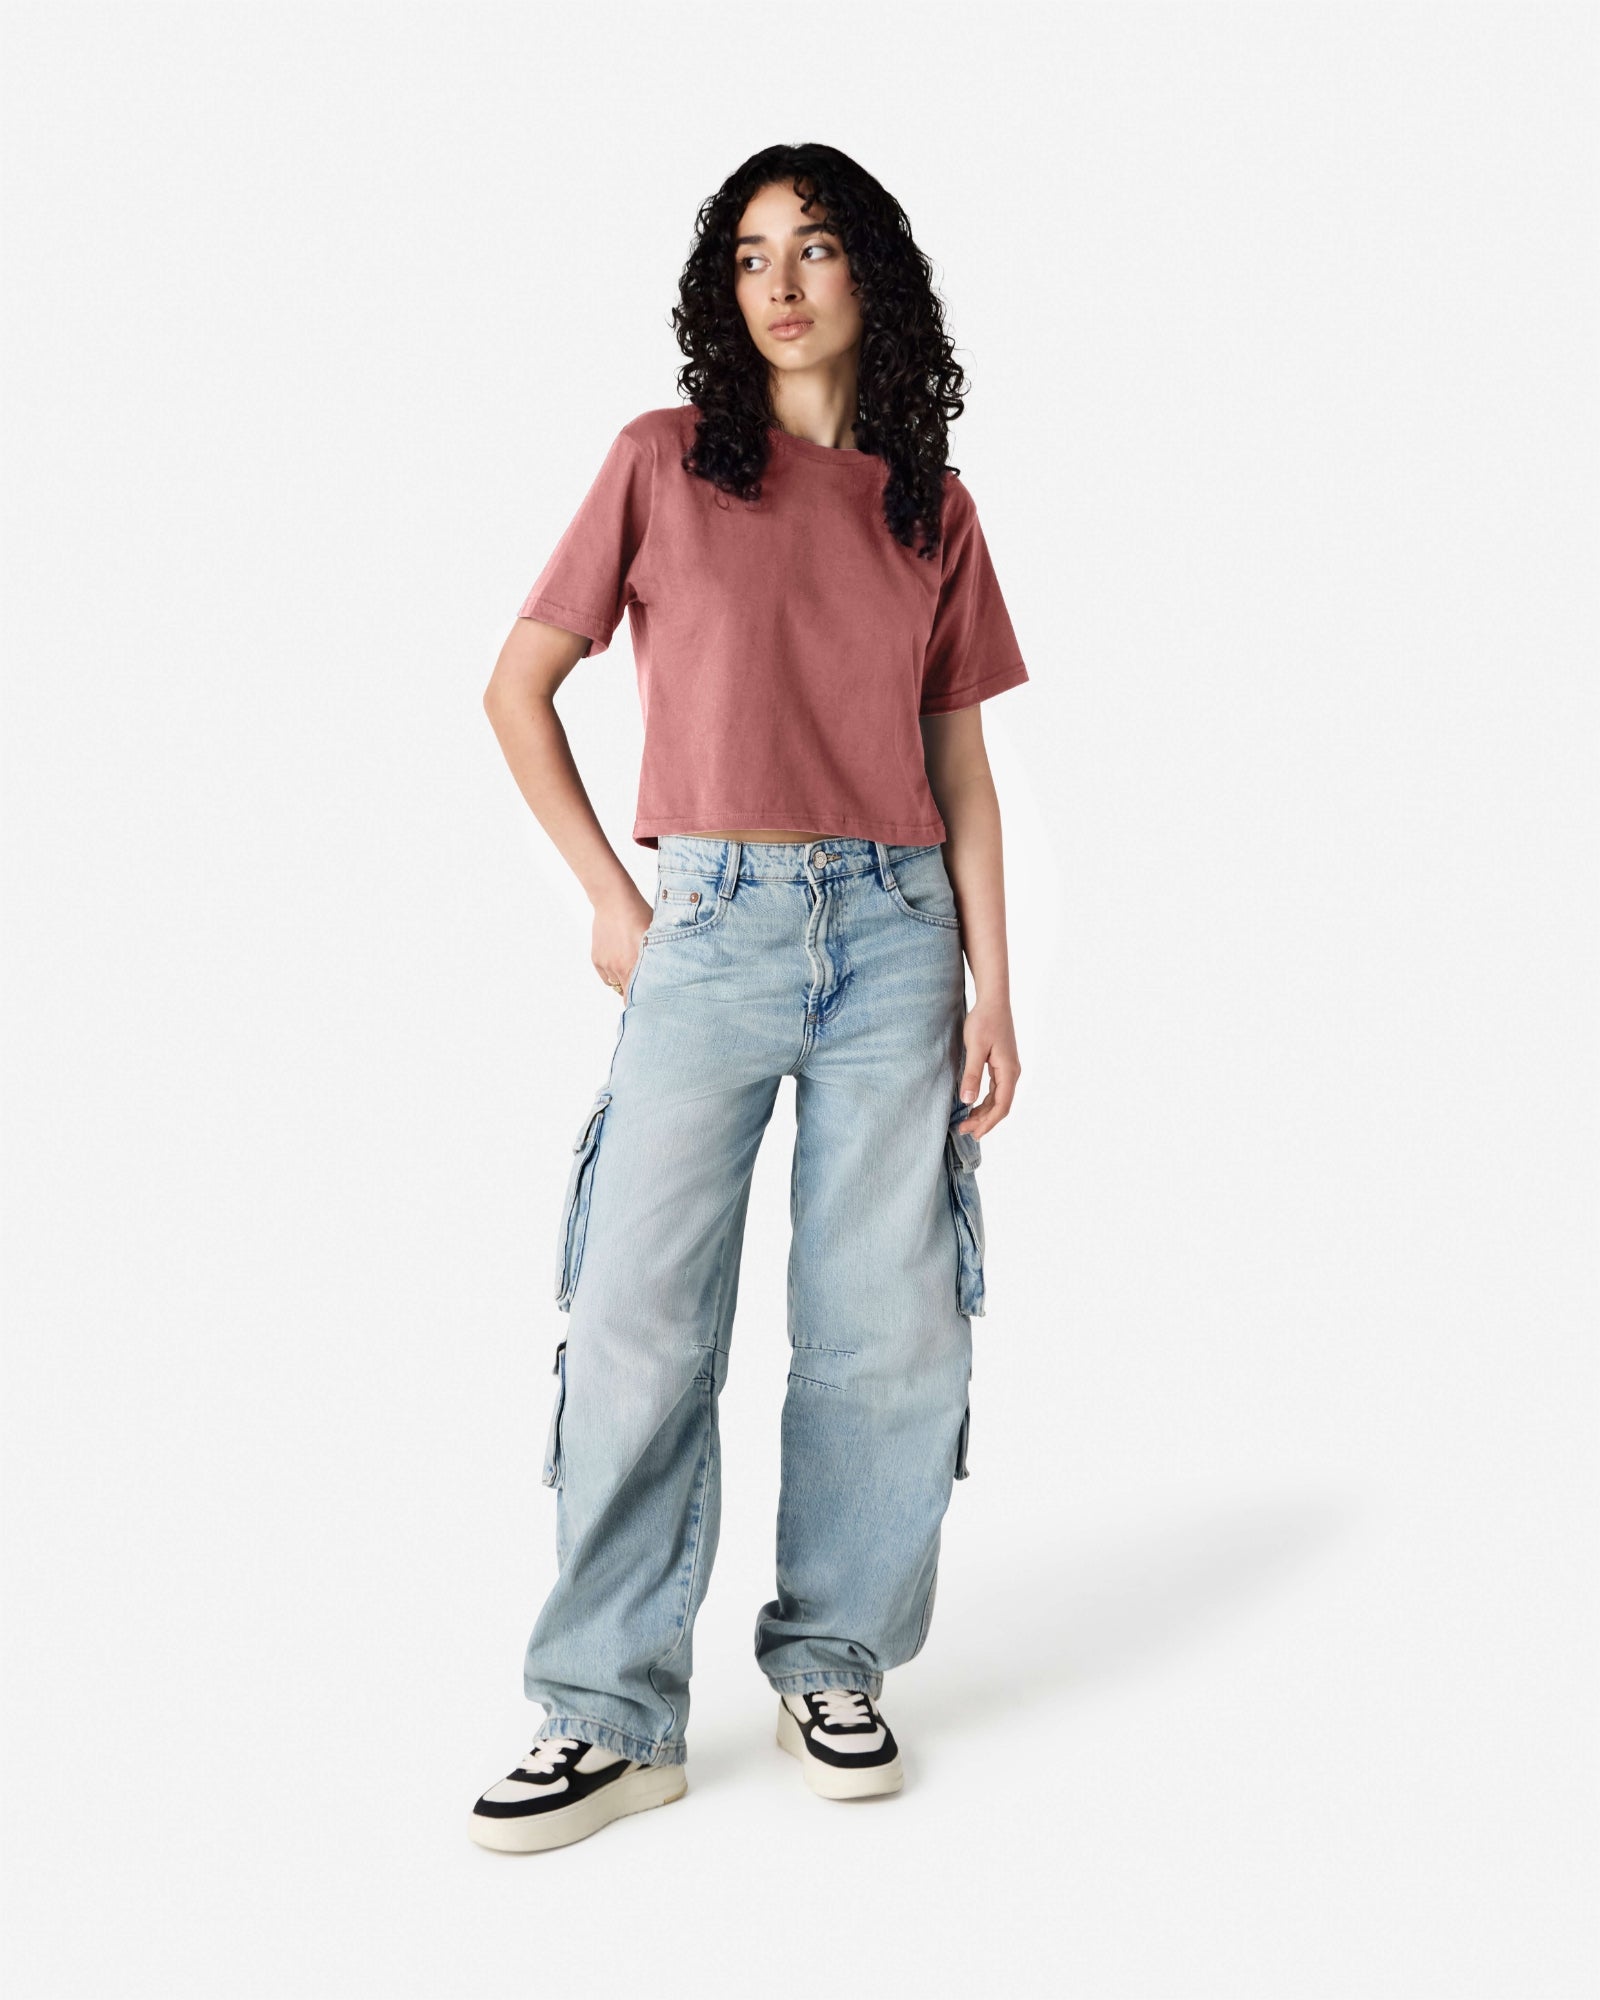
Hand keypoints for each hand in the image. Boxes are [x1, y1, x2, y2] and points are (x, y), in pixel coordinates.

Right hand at [593, 885, 651, 999]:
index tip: (651, 1007)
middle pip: (627, 994)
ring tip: (631, 966)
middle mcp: (620, 968)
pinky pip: (606, 976)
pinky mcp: (597, 960)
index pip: (638, 998)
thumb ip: (661, 958)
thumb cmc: (640, 915)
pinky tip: (620, 959)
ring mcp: (607, 965)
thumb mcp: (658, 936)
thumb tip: (673, 975)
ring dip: (625, 980)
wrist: (613, 902)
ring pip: (617, 984)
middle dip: (635, 994)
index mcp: (637, 964)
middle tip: (644, 993)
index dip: (645, 1004)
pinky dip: (613, 973)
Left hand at [956, 999, 1019, 1138]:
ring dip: (984, 1112)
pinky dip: (985, 1101)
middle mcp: (1012, 1073)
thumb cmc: (984, 1021)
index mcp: (1008, 1071)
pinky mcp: (1002, 1065)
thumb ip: (972, 1075)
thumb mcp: (975, 1048)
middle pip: (1001, 1105)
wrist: (993, 1001)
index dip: (988, 1123)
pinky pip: (996, 1090)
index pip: (1002, 1106)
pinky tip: (973, 1106)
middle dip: (984, 1121)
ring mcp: (1008, 1069)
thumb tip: (968, 1101)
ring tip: (966, 1122)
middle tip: (963, 1130)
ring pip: (999, 1099)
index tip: (973, 1133)